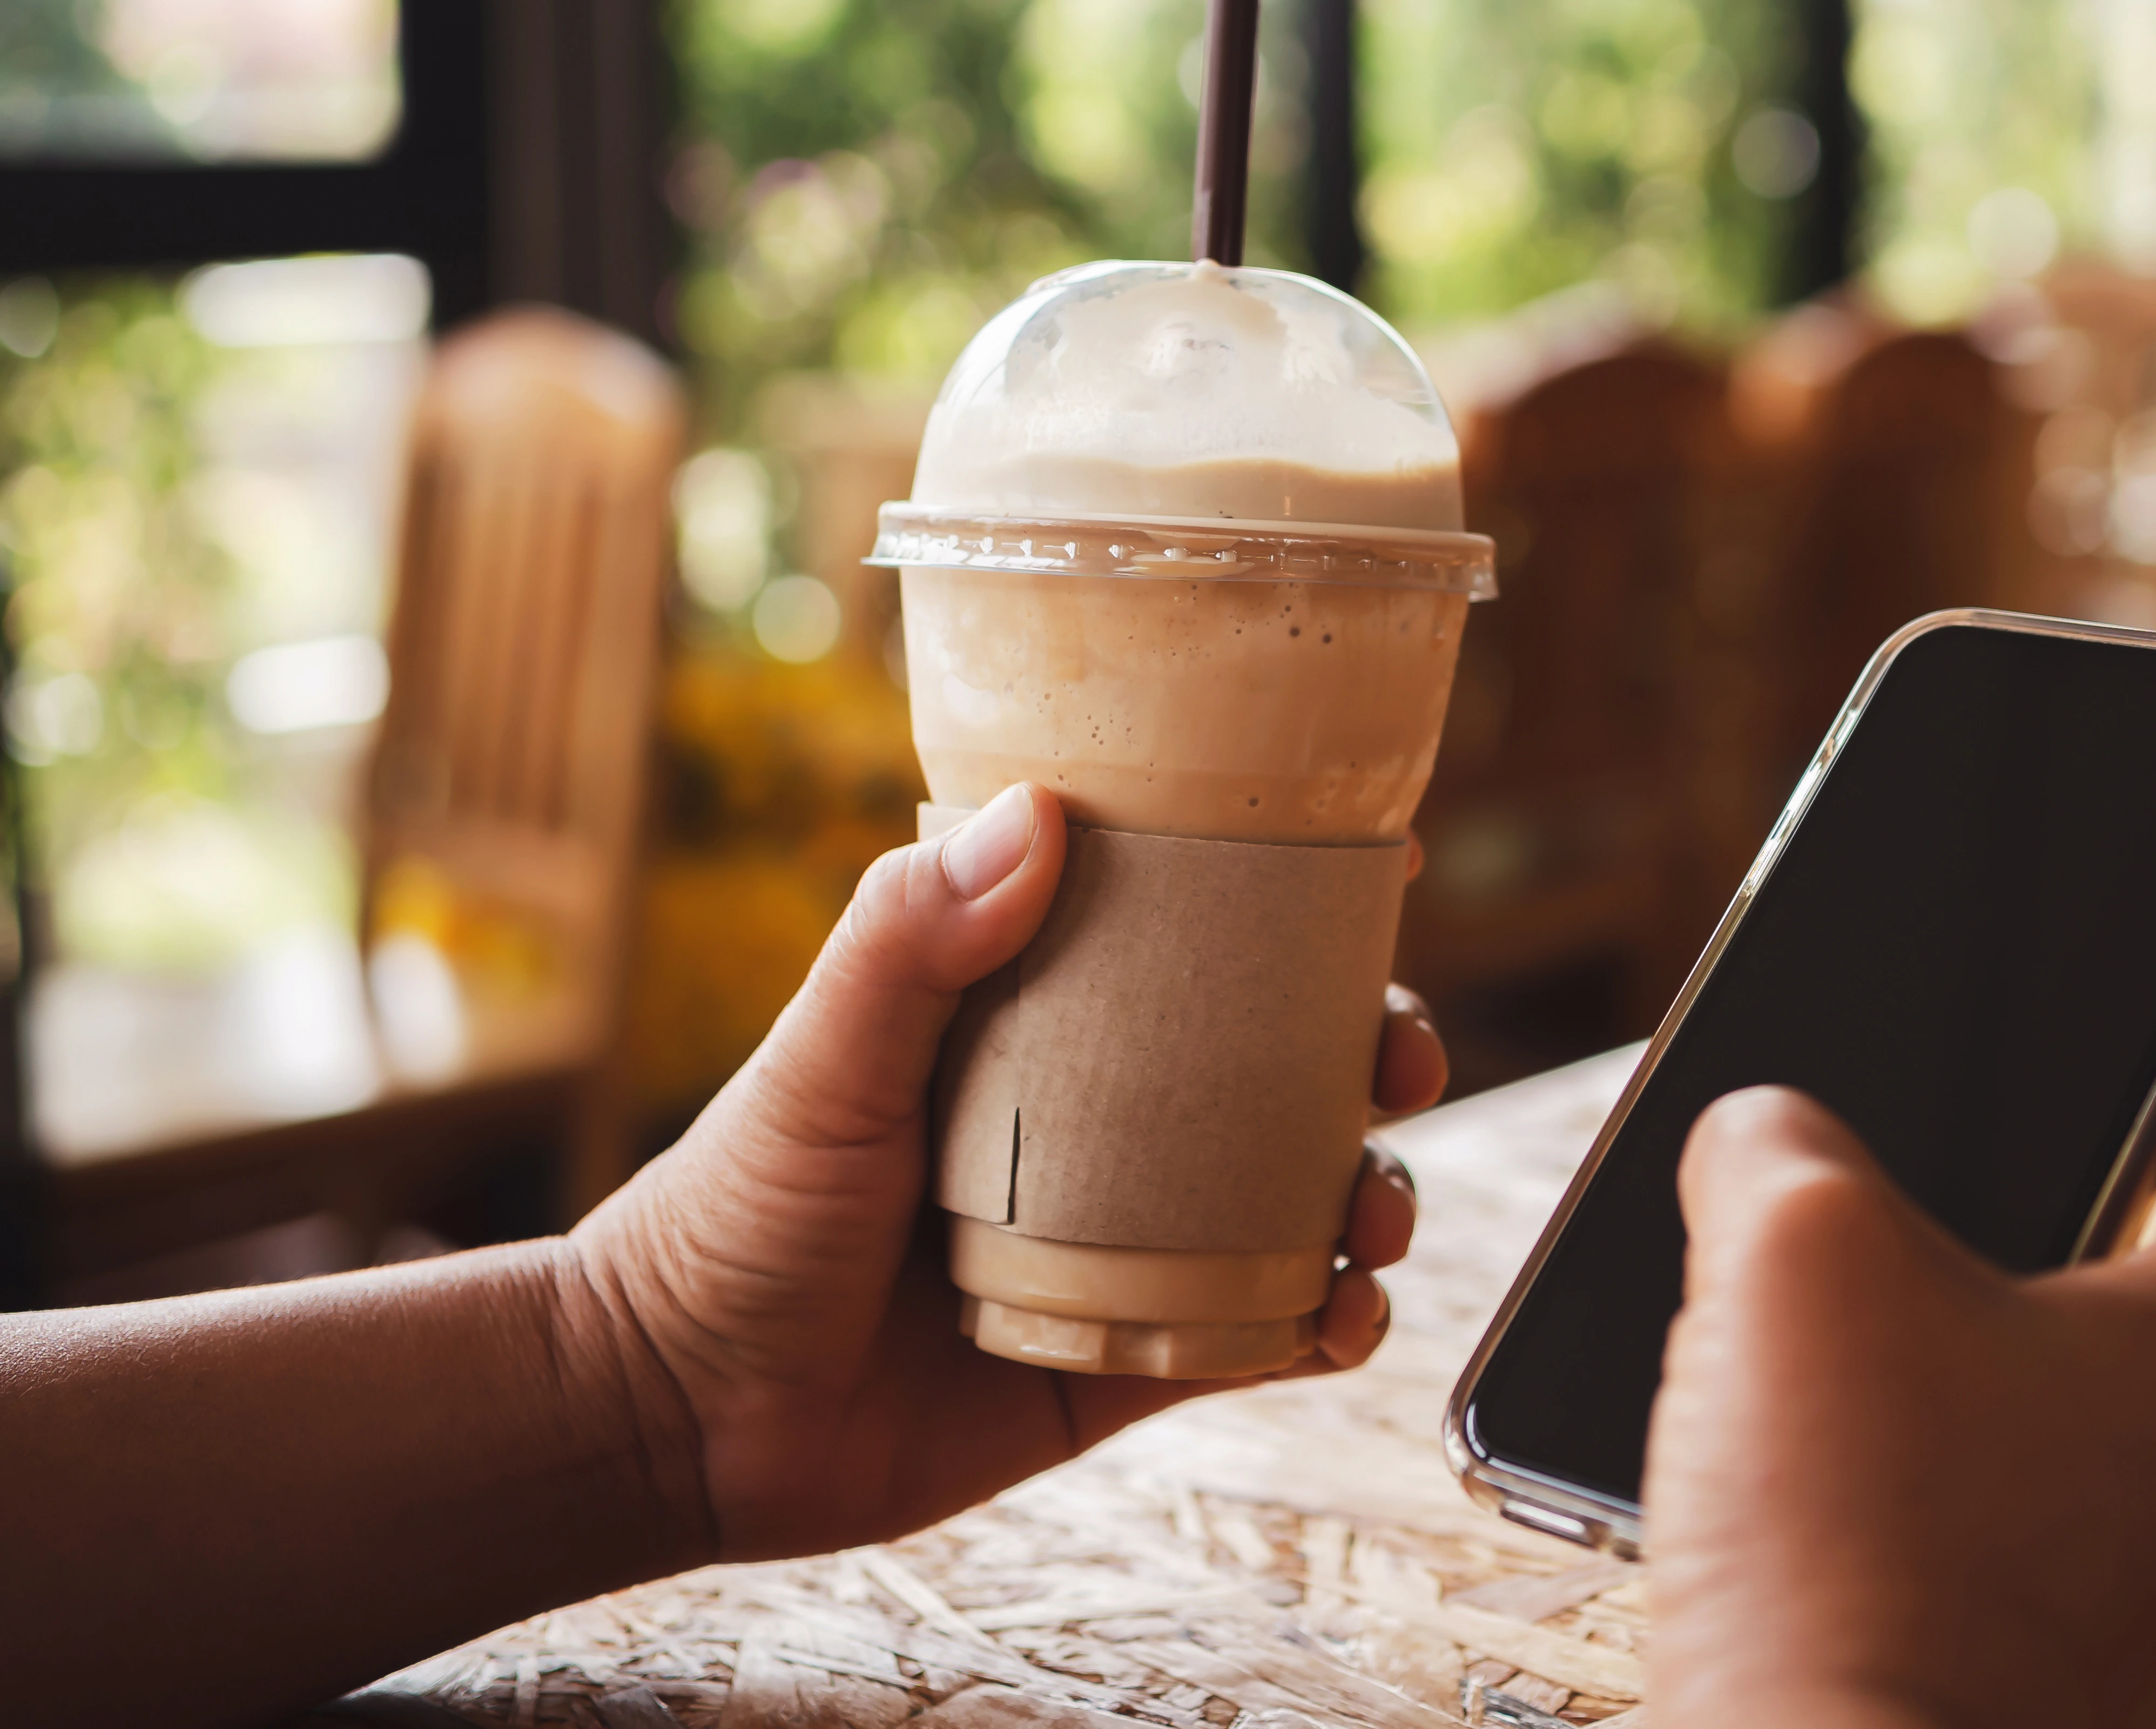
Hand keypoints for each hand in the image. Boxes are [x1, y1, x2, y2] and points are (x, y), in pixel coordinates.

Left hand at [563, 783, 1447, 1562]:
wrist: (675, 1418)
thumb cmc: (725, 1218)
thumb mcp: (820, 1062)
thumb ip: (911, 939)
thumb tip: (1040, 815)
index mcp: (1042, 1022)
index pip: (1194, 932)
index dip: (1302, 898)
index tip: (1387, 865)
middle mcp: (1106, 1121)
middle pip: (1287, 1061)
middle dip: (1377, 1050)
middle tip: (1402, 1061)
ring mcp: (1130, 1241)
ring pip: (1304, 1194)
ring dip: (1379, 1191)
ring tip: (1378, 1214)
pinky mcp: (1133, 1358)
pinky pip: (1266, 1333)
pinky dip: (1330, 1324)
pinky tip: (1341, 1318)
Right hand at [1640, 1056, 2155, 1728]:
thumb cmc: (1854, 1536)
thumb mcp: (1790, 1250)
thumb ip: (1780, 1141)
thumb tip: (1767, 1139)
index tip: (2107, 1036)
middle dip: (2020, 1201)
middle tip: (1902, 1163)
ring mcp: (2142, 1588)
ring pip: (2062, 1399)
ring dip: (1942, 1338)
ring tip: (1809, 1302)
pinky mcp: (2044, 1663)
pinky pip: (2000, 1511)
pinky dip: (1909, 1458)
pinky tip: (1787, 1442)